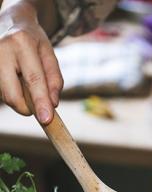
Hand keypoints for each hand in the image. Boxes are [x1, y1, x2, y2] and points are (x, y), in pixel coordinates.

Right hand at [0, 2, 62, 123]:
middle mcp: (1, 49)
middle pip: (12, 94)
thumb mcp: (50, 55)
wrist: (11, 20)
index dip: (40, 102)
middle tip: (38, 108)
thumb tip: (52, 104)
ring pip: (4, 95)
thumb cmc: (34, 41)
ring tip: (25, 82)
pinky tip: (16, 80)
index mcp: (22, 43)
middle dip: (27, 108)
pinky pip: (0, 91)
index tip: (46, 119)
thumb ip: (55, 80)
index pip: (34, 80)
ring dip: (20, 99)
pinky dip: (12, 93)